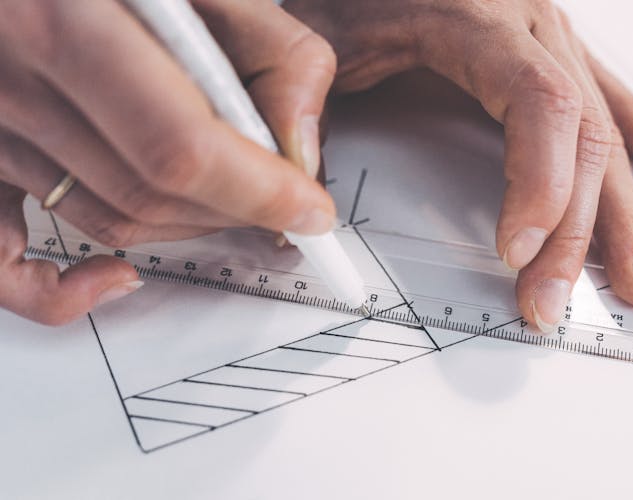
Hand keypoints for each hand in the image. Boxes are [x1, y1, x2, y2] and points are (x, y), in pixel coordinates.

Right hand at [0, 0, 335, 324]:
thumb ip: (271, 52)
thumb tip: (302, 150)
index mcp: (65, 17)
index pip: (181, 147)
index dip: (260, 191)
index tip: (310, 210)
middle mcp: (8, 78)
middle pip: (149, 193)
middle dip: (237, 208)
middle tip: (283, 197)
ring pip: (105, 220)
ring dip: (188, 225)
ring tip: (229, 197)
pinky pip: (5, 262)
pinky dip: (62, 292)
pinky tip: (118, 278)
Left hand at [285, 0, 632, 330]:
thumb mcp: (311, 35)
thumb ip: (299, 97)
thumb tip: (302, 179)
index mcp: (479, 14)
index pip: (538, 104)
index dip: (540, 184)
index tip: (517, 254)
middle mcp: (529, 20)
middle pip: (579, 132)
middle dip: (574, 230)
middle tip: (551, 301)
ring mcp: (545, 36)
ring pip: (605, 127)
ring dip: (624, 211)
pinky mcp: (545, 53)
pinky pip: (607, 104)